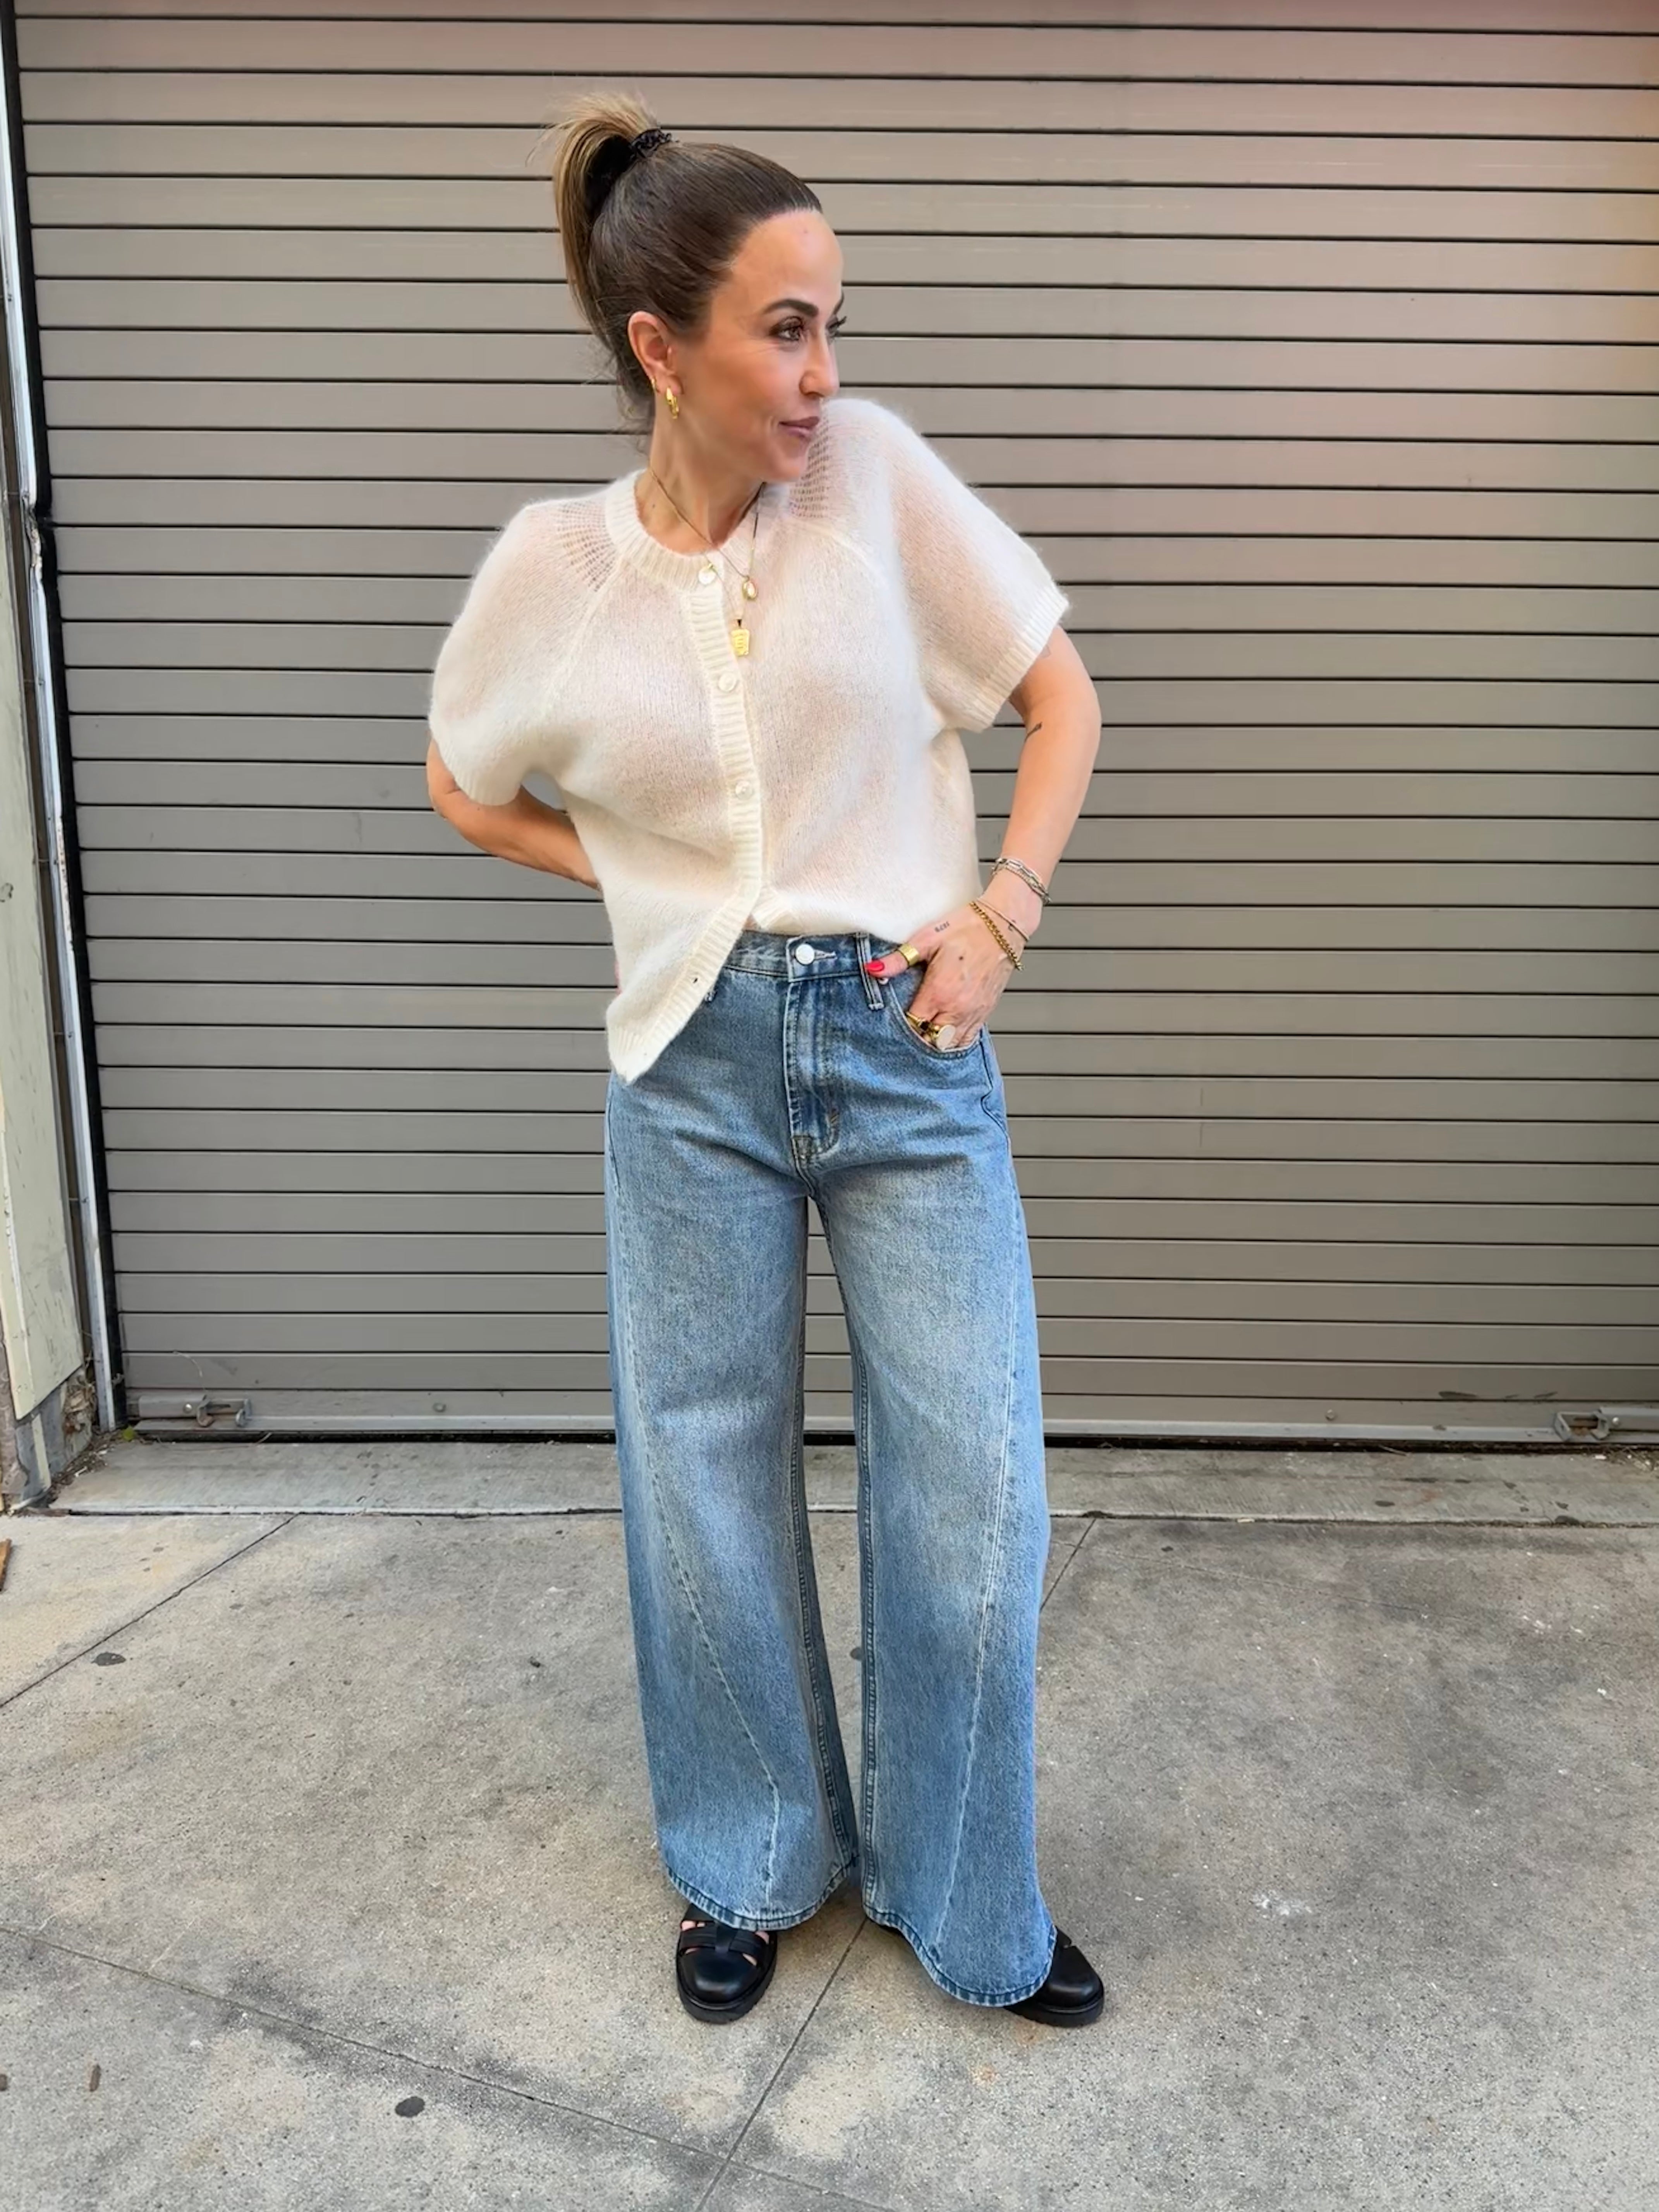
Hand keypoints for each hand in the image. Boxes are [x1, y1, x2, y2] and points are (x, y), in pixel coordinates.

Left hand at [863, 896, 1027, 1047]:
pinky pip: (967, 1040)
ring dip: (935, 1041)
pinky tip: (944, 1031)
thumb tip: (873, 969)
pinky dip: (954, 1041)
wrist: (1003, 926)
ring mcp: (973, 1013)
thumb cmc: (967, 928)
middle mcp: (957, 1008)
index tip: (894, 1019)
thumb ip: (898, 960)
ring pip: (949, 1045)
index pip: (913, 1025)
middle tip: (906, 1027)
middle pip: (930, 1040)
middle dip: (916, 1036)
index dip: (901, 1025)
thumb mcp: (926, 939)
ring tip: (924, 1030)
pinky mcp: (985, 1012)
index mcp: (939, 992)